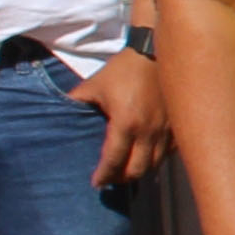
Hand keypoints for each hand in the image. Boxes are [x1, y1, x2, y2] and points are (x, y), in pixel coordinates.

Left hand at [73, 50, 169, 186]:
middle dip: (121, 178)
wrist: (154, 52)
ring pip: (154, 165)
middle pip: (136, 170)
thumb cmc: (123, 69)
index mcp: (125, 123)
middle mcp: (148, 131)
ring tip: (127, 170)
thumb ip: (76, 102)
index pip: (113, 160)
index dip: (103, 175)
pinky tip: (147, 156)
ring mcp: (165, 130)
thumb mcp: (94, 85)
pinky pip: (169, 153)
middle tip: (111, 178)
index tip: (96, 182)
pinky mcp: (177, 126)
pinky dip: (156, 159)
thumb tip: (58, 113)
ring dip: (139, 171)